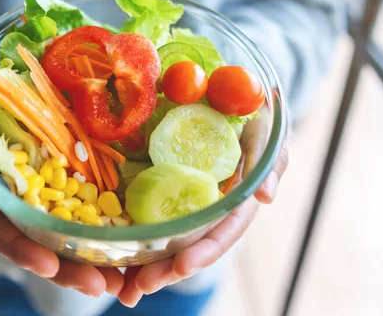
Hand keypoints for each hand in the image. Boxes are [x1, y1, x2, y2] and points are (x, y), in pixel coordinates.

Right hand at [0, 120, 124, 296]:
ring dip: (95, 260)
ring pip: (70, 236)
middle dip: (71, 271)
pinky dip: (107, 227)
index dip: (25, 252)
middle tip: (99, 286)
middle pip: (45, 247)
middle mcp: (22, 212)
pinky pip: (89, 208)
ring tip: (121, 279)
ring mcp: (48, 201)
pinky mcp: (70, 184)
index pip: (6, 235)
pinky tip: (129, 241)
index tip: (48, 265)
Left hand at [117, 113, 289, 306]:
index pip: (222, 230)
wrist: (230, 94)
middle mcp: (208, 204)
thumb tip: (266, 196)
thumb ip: (271, 162)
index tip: (181, 268)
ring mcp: (183, 196)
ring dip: (144, 264)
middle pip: (188, 244)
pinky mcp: (161, 183)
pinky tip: (111, 255)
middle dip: (166, 269)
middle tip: (138, 289)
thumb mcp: (269, 135)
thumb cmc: (254, 117)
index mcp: (234, 199)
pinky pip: (144, 208)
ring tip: (121, 287)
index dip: (204, 251)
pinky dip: (129, 232)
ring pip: (165, 236)